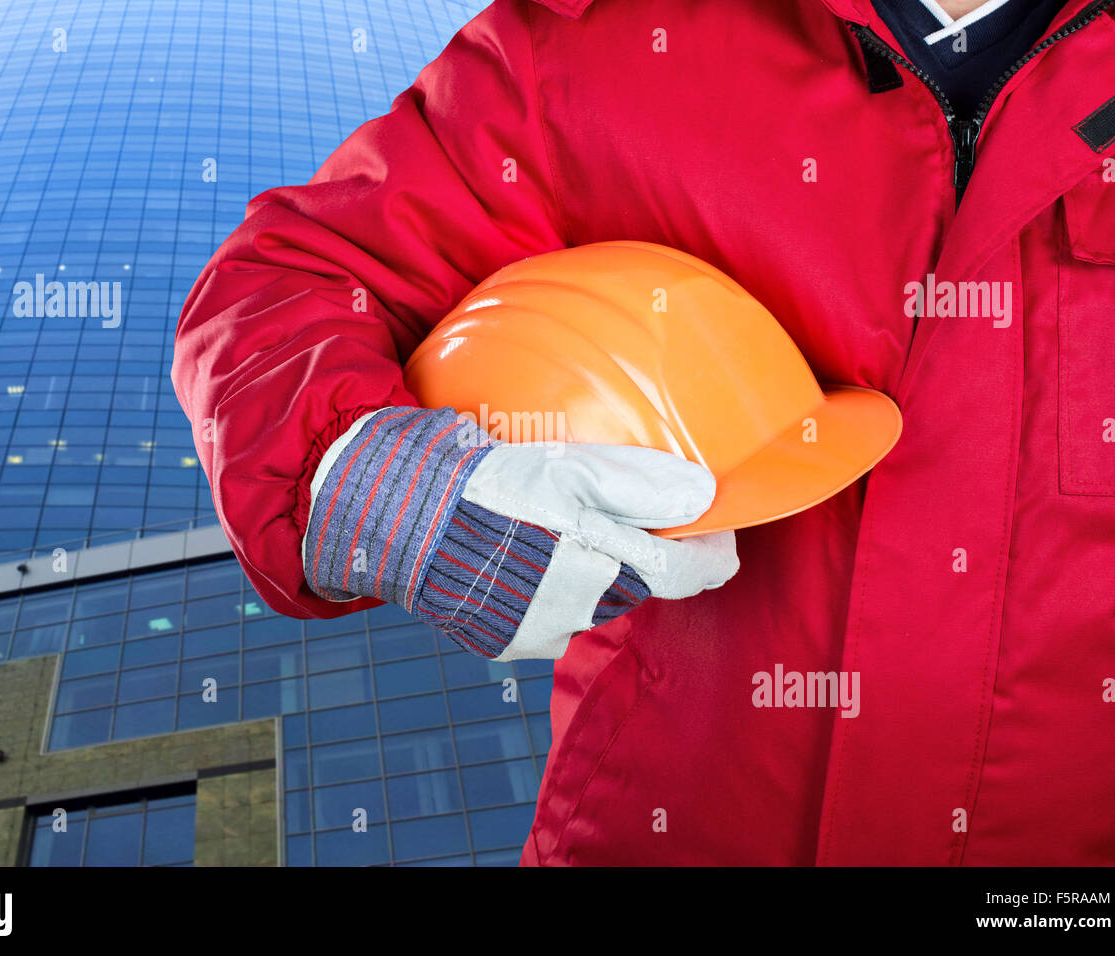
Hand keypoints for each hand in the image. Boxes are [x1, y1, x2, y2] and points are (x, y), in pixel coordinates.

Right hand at [303, 407, 738, 658]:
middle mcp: (575, 613)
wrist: (396, 520)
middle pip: (634, 588)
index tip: (718, 530)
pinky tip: (518, 555)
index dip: (710, 554)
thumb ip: (637, 484)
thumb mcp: (565, 469)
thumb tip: (702, 495)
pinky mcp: (501, 644)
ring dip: (589, 572)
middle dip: (639, 557)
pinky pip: (543, 617)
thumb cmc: (485, 486)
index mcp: (599, 569)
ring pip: (588, 603)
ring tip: (557, 529)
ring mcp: (536, 635)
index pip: (685, 576)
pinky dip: (544, 589)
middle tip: (621, 514)